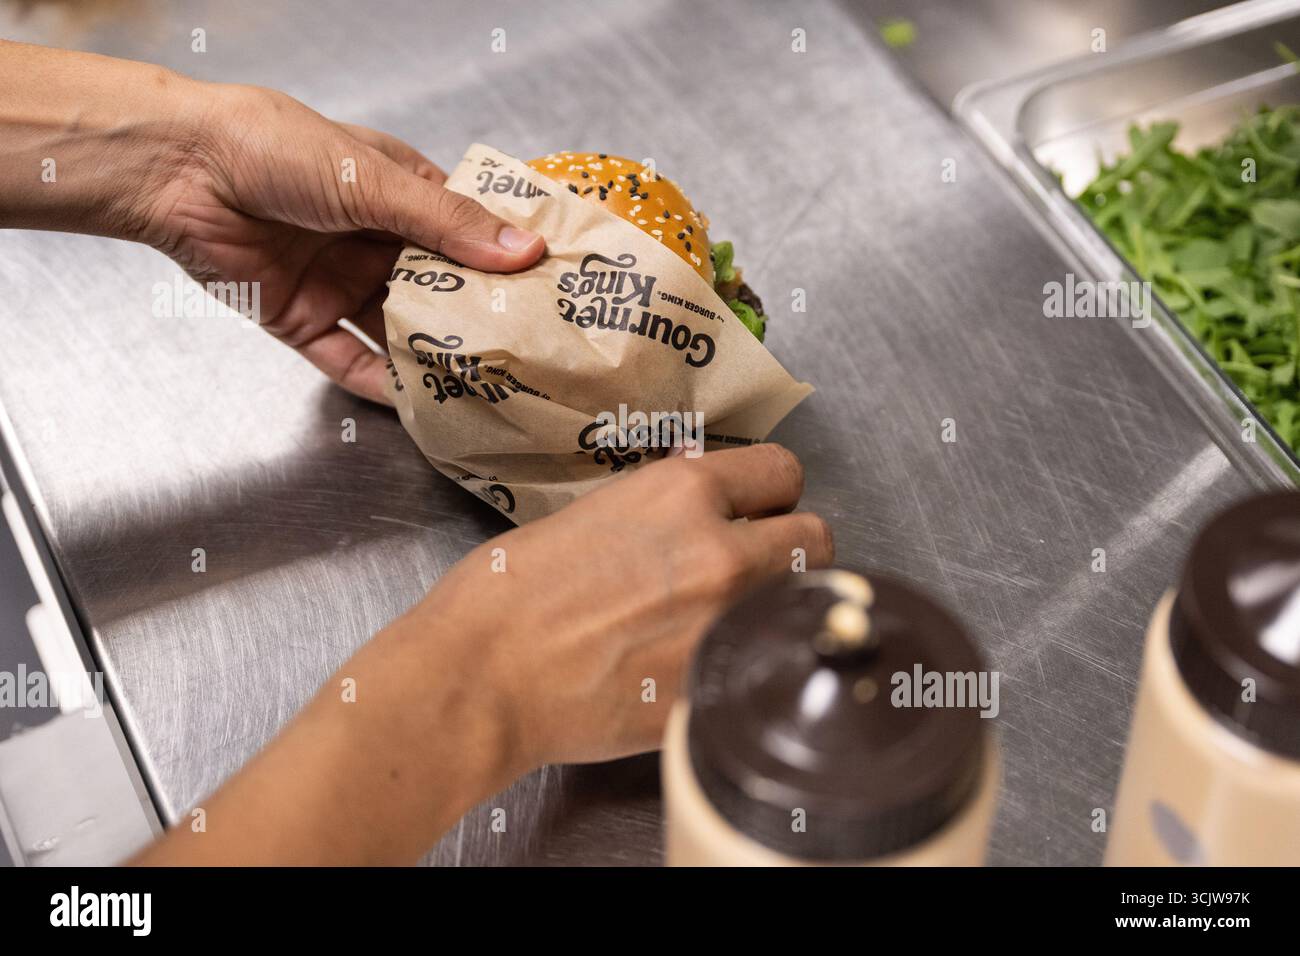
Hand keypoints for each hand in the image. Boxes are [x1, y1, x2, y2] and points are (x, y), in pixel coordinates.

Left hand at [0, 42, 544, 403]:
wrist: (179, 171)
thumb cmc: (275, 148)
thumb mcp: (374, 181)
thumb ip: (448, 223)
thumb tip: (525, 250)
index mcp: (398, 194)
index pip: (466, 235)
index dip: (505, 263)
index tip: (550, 295)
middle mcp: (373, 241)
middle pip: (436, 291)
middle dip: (474, 321)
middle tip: (525, 354)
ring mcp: (338, 283)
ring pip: (395, 331)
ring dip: (429, 357)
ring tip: (480, 389)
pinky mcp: (301, 320)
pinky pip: (346, 361)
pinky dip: (376, 384)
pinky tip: (414, 407)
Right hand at [421, 443, 835, 768]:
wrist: (481, 676)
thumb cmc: (509, 592)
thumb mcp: (594, 513)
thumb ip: (664, 509)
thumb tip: (698, 503)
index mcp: (684, 493)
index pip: (781, 472)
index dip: (770, 493)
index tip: (760, 508)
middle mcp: (721, 553)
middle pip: (815, 539)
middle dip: (790, 549)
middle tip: (756, 565)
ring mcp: (724, 626)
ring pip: (801, 604)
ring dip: (776, 604)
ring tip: (729, 616)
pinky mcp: (717, 689)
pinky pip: (760, 664)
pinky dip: (743, 663)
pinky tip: (701, 666)